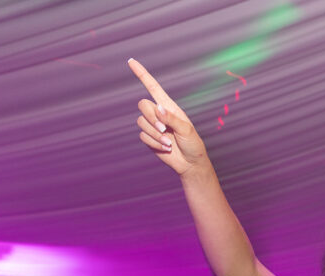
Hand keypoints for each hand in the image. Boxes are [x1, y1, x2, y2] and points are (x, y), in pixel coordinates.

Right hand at [128, 58, 209, 175]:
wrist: (190, 163)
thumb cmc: (193, 144)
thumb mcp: (187, 130)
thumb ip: (172, 118)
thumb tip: (158, 108)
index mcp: (169, 107)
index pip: (153, 87)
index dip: (142, 74)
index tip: (131, 61)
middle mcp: (159, 114)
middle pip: (142, 104)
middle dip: (150, 117)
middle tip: (163, 129)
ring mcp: (153, 126)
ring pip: (141, 122)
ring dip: (154, 133)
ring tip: (168, 142)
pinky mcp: (149, 138)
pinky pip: (142, 136)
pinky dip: (153, 143)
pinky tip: (165, 147)